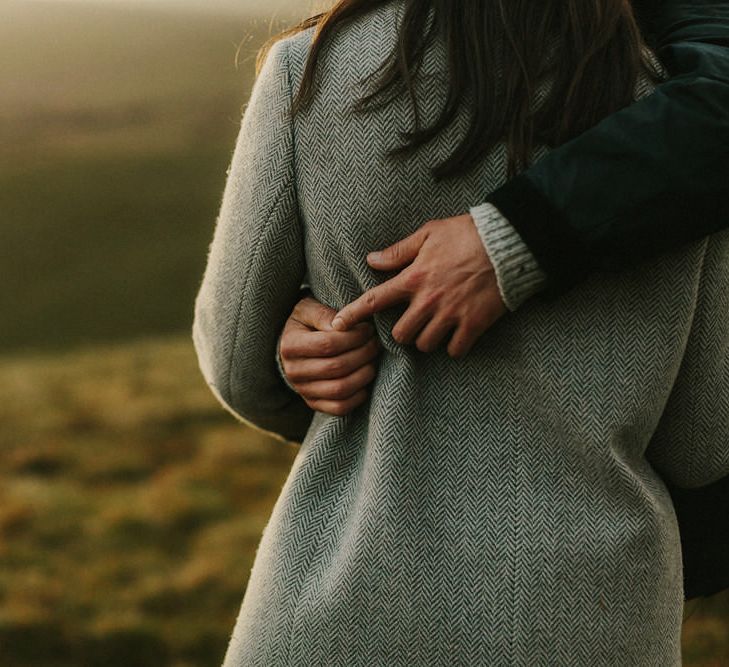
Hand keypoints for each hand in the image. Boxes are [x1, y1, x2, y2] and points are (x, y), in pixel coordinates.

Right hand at [279, 296, 381, 416]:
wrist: (296, 348)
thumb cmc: (307, 324)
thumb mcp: (309, 310)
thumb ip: (324, 314)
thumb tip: (341, 326)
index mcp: (290, 345)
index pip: (327, 344)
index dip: (353, 337)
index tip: (367, 329)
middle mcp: (293, 371)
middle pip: (336, 367)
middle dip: (363, 354)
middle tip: (375, 343)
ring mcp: (303, 391)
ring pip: (340, 389)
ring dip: (364, 374)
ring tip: (372, 359)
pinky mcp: (314, 404)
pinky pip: (340, 407)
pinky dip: (359, 396)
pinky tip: (365, 378)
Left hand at [331, 214, 506, 358]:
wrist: (508, 243)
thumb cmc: (467, 234)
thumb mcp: (429, 233)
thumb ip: (399, 251)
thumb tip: (372, 260)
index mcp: (414, 278)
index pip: (374, 300)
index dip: (352, 315)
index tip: (337, 326)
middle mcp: (428, 300)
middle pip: (401, 335)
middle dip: (405, 332)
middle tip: (415, 322)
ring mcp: (451, 314)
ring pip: (425, 345)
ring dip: (428, 340)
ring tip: (437, 327)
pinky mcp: (473, 324)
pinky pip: (454, 350)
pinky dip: (454, 346)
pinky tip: (458, 335)